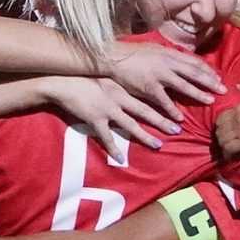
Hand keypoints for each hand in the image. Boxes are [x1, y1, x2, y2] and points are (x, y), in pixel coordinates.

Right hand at [47, 77, 175, 150]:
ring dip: (145, 136)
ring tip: (158, 145)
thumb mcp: (104, 80)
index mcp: (121, 89)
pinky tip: (120, 159)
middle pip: (144, 112)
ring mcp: (107, 109)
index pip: (146, 98)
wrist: (63, 83)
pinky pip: (106, 137)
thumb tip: (128, 95)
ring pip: (131, 125)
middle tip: (177, 130)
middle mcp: (118, 99)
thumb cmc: (82, 80)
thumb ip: (117, 88)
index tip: (175, 113)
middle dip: (162, 121)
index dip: (162, 106)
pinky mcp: (94, 119)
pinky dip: (113, 148)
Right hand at [107, 47, 222, 120]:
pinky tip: (180, 118)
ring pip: (183, 86)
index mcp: (169, 53)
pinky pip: (163, 101)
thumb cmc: (131, 53)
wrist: (111, 57)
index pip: (193, 62)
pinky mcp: (148, 87)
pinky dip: (172, 110)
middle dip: (210, 82)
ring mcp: (158, 75)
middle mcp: (167, 63)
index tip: (218, 78)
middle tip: (223, 90)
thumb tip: (180, 59)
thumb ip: (167, 55)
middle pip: (193, 73)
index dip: (207, 70)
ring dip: (198, 94)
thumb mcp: (153, 48)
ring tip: (209, 101)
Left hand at [216, 101, 239, 159]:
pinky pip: (228, 148)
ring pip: (222, 139)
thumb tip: (238, 86)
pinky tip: (230, 156)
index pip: (221, 117)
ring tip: (228, 148)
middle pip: (219, 128)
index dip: (221, 125)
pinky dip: (227, 153)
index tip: (225, 131)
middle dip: (220, 136)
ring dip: (223, 145)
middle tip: (225, 141)